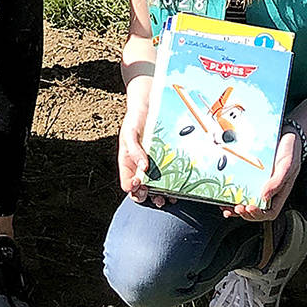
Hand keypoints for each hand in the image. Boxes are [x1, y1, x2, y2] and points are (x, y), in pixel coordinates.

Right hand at [118, 85, 170, 204]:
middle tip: (157, 198)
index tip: (140, 184)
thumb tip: (143, 167)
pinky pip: (167, 179)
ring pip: (154, 188)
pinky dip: (172, 187)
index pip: (128, 184)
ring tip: (168, 199)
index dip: (133, 188)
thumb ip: (134, 150)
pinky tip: (178, 189)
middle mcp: (139, 168)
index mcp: (128, 164)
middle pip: (141, 191)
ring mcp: (152, 167)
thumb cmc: (135, 120)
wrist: (148, 106)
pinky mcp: (165, 163)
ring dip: (160, 196)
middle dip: (148, 197)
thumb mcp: (130, 134)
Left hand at [224, 126, 302, 221]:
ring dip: (235, 207)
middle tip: (236, 207)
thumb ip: (277, 182)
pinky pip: (241, 186)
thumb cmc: (290, 151)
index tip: (249, 208)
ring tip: (226, 206)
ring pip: (246, 200)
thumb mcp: (287, 166)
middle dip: (245, 212)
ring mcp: (259, 183)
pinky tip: (224, 194)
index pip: (269, 212)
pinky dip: (232, 193)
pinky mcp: (251, 174)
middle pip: (256, 210)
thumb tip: (264, 197)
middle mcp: (268, 190)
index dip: (259, 214)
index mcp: (279, 193)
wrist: (286, 134)